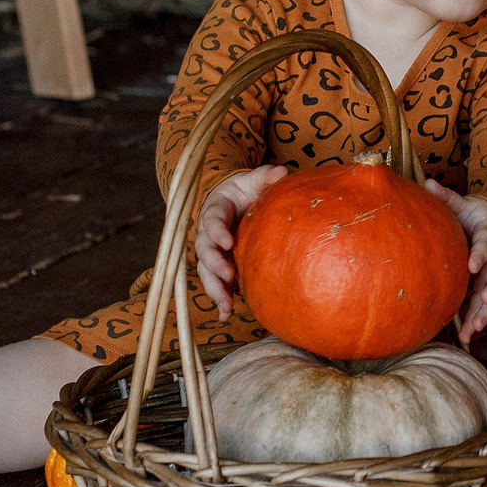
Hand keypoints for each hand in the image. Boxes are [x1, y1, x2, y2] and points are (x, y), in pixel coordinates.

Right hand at [193, 164, 289, 317]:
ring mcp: (212, 252)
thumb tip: (282, 171)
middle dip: (214, 264)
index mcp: (215, 210)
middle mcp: (208, 233)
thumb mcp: (254, 180)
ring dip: (215, 288)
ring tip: (226, 305)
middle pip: (204, 251)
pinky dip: (219, 299)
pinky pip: (216, 284)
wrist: (237, 200)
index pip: (211, 221)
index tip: (227, 241)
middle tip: (228, 275)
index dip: (217, 231)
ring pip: (206, 272)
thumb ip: (265, 176)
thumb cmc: (246, 190)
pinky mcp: (219, 265)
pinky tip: (226, 315)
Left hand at [421, 179, 486, 341]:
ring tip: (473, 330)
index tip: (472, 265)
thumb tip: (428, 183)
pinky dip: (478, 321)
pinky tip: (466, 338)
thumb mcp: (464, 205)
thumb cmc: (475, 217)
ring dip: (486, 314)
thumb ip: (448, 198)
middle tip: (484, 302)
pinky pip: (486, 307)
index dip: (482, 254)